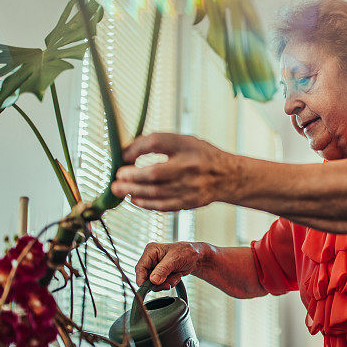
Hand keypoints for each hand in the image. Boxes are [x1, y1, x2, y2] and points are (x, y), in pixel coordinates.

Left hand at [111, 132, 234, 210]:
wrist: (229, 176)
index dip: (137, 148)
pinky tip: (135, 200)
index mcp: (188, 145)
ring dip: (134, 191)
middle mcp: (191, 166)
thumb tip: (127, 152)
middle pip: (154, 173)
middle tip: (117, 177)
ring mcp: (192, 186)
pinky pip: (164, 205)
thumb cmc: (202, 156)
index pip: (157, 142)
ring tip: (118, 189)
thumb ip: (159, 144)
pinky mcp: (191, 202)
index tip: (124, 155)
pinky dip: (147, 203)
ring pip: (157, 192)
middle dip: (131, 176)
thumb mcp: (184, 141)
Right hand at [135, 241, 202, 289]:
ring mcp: (155, 267)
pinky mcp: (160, 274)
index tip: (147, 288)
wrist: (196, 257)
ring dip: (166, 282)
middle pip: (146, 277)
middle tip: (169, 283)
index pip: (140, 267)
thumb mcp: (175, 259)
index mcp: (151, 251)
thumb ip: (163, 270)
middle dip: (159, 282)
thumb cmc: (187, 252)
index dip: (141, 279)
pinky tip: (176, 276)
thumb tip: (153, 280)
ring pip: (153, 283)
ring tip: (176, 275)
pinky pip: (160, 284)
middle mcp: (151, 259)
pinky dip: (169, 283)